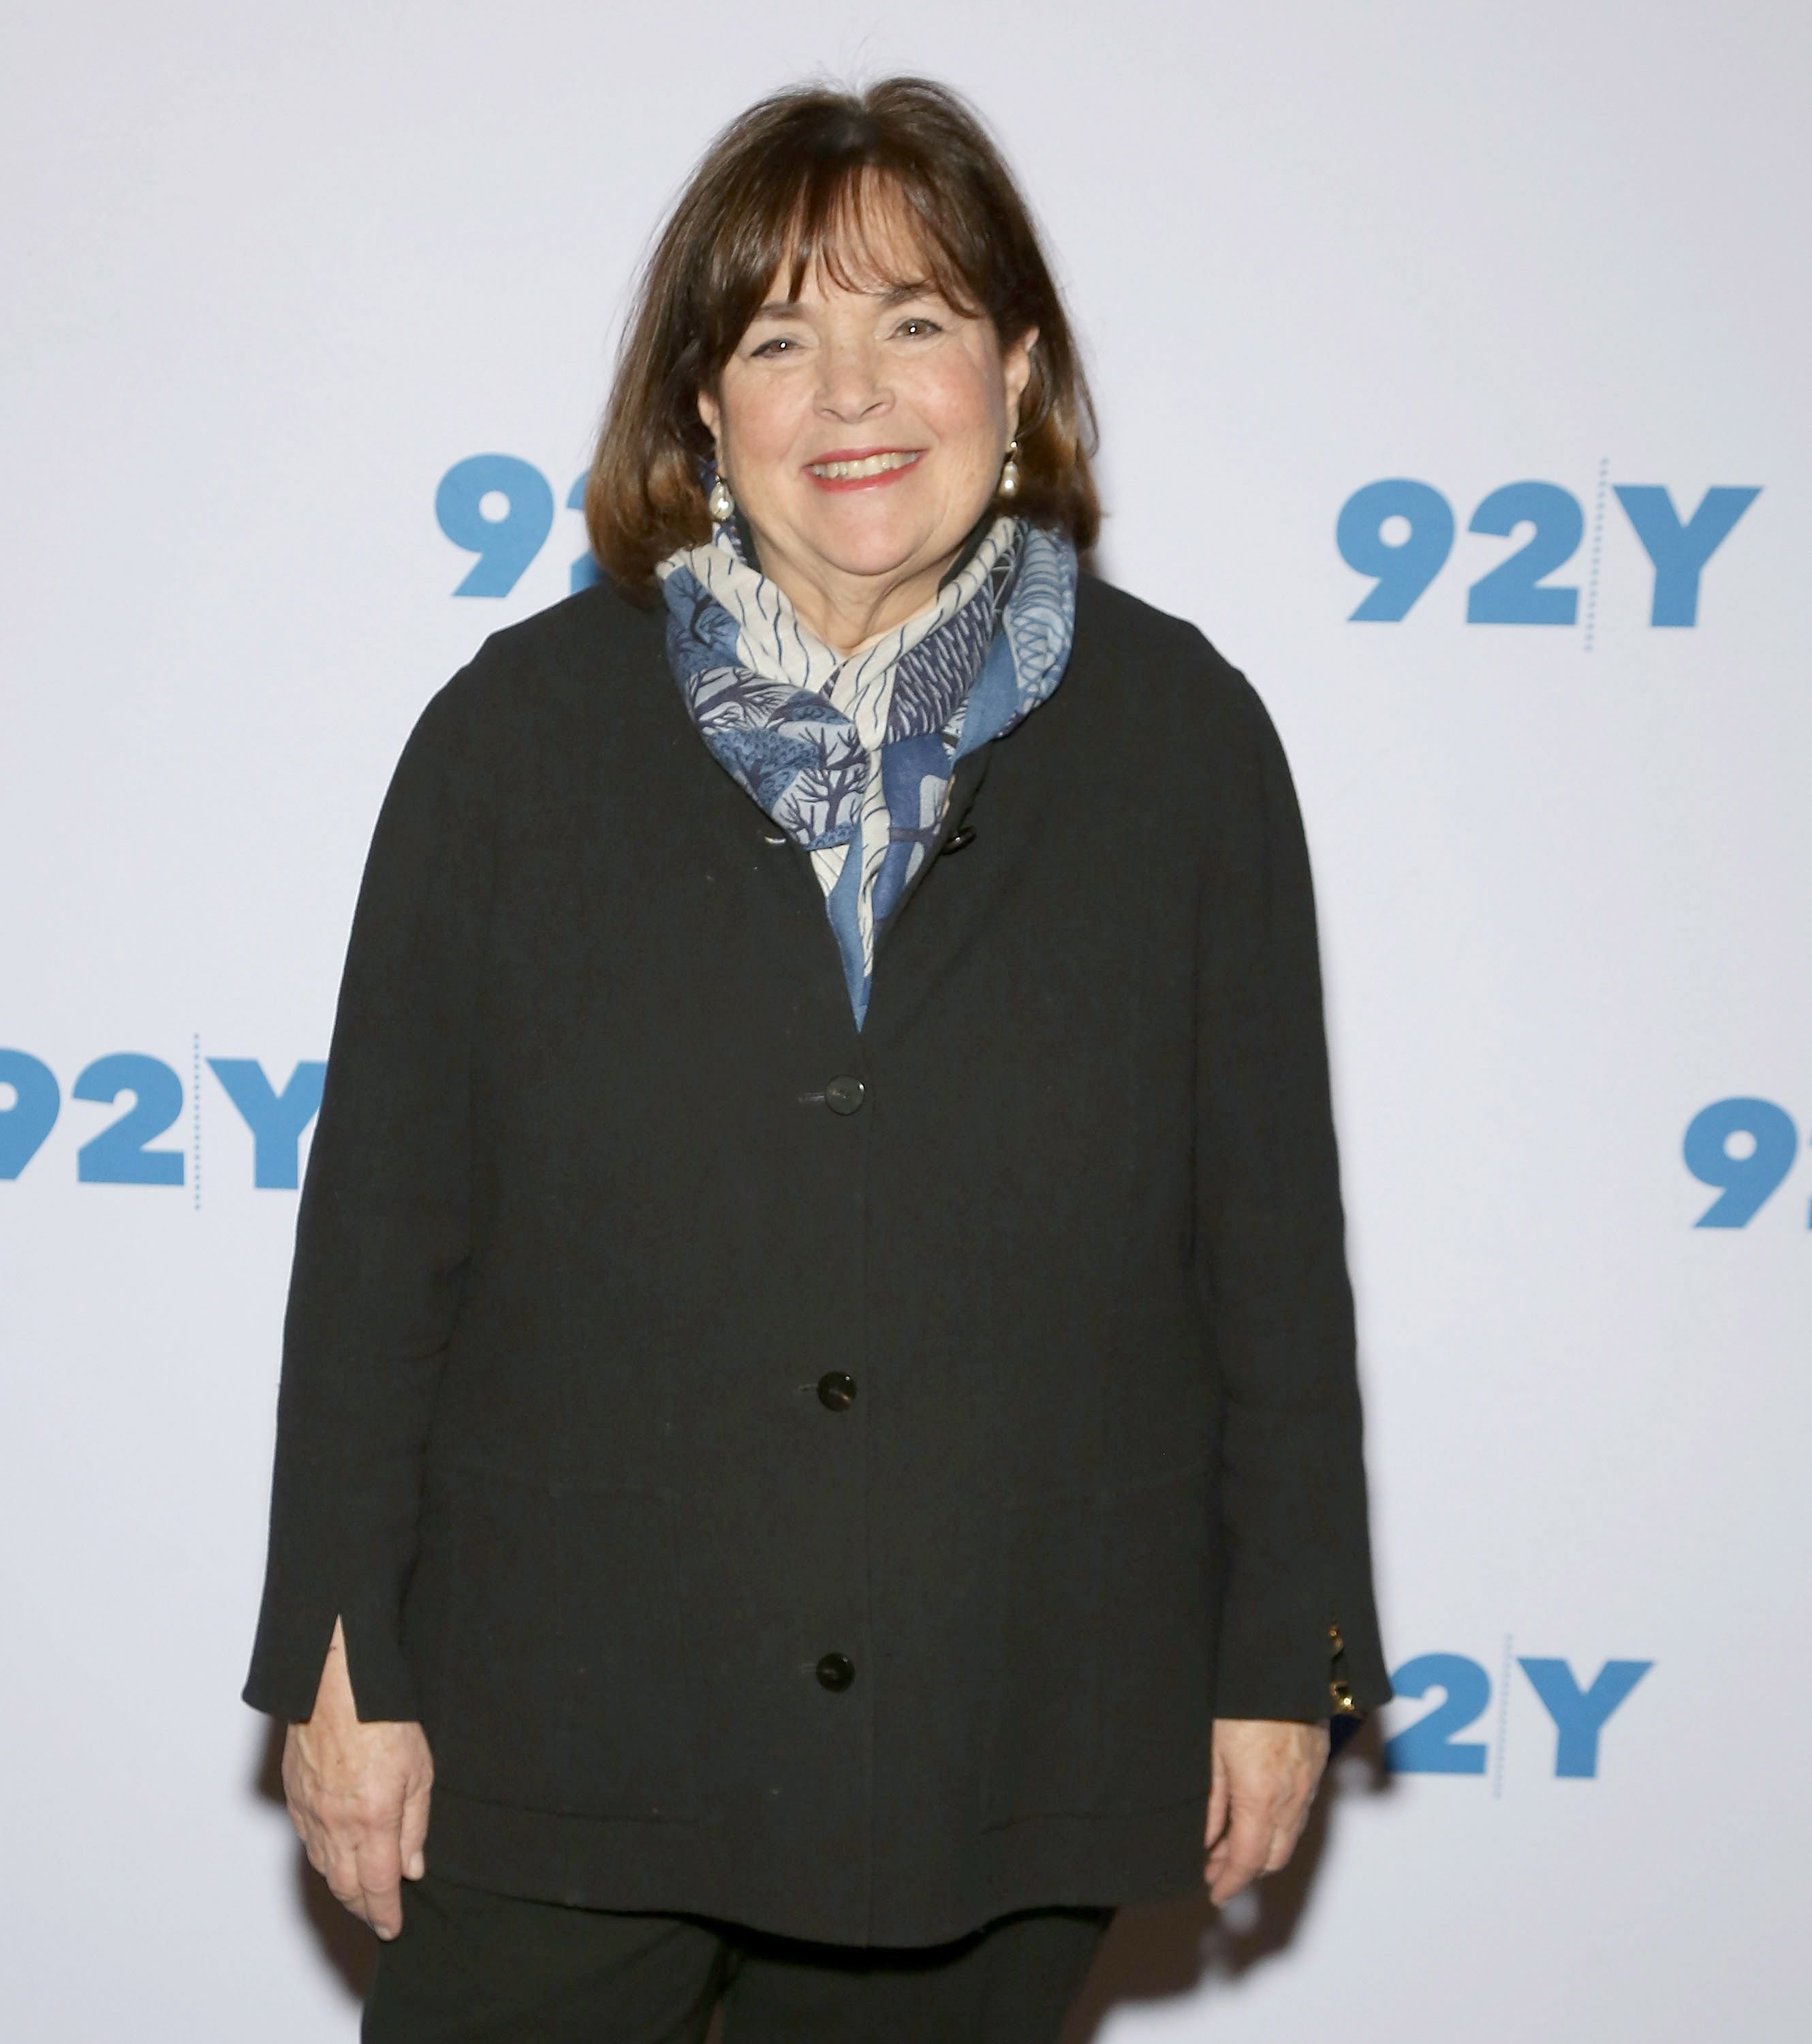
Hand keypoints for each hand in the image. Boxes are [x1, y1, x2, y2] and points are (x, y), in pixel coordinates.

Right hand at [281, 1617, 433, 1939]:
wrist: (335, 1686)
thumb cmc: (383, 1718)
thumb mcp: (419, 1771)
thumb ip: (415, 1825)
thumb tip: (412, 1868)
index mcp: (371, 1821)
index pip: (377, 1886)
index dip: (385, 1913)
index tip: (392, 1928)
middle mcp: (335, 1826)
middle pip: (346, 1885)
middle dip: (364, 1908)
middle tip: (378, 1919)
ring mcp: (310, 1813)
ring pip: (324, 1867)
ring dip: (342, 1887)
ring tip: (359, 1896)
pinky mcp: (294, 1797)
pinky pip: (308, 1842)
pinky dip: (323, 1859)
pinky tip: (334, 1858)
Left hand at [1202, 1716, 1328, 1905]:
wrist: (1283, 1663)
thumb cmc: (1240, 1699)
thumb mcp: (1211, 1750)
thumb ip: (1211, 1800)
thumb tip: (1205, 1841)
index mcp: (1260, 1797)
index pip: (1247, 1860)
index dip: (1230, 1882)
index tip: (1214, 1893)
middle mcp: (1291, 1798)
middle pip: (1272, 1857)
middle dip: (1245, 1871)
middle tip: (1215, 1869)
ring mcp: (1308, 1783)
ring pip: (1289, 1836)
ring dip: (1261, 1849)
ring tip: (1229, 1843)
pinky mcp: (1316, 1766)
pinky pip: (1300, 1812)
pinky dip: (1278, 1826)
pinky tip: (1256, 1815)